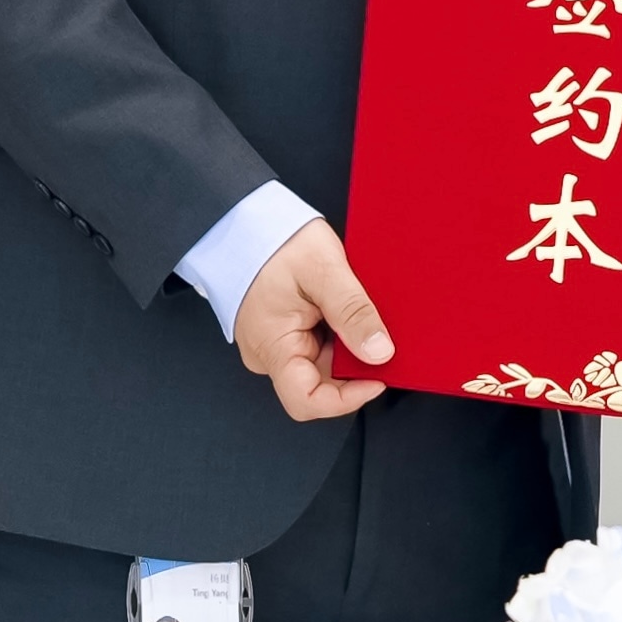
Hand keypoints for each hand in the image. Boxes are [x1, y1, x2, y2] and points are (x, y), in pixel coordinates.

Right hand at [233, 218, 391, 422]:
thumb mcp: (324, 271)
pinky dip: (337, 335)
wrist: (241, 220)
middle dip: (354, 367)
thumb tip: (380, 353)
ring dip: (347, 348)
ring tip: (360, 315)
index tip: (379, 377)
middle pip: (319, 384)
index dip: (348, 398)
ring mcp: (274, 344)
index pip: (307, 401)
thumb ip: (353, 312)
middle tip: (378, 336)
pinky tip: (347, 312)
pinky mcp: (280, 332)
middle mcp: (268, 354)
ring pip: (320, 365)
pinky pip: (314, 347)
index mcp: (272, 347)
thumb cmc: (272, 241)